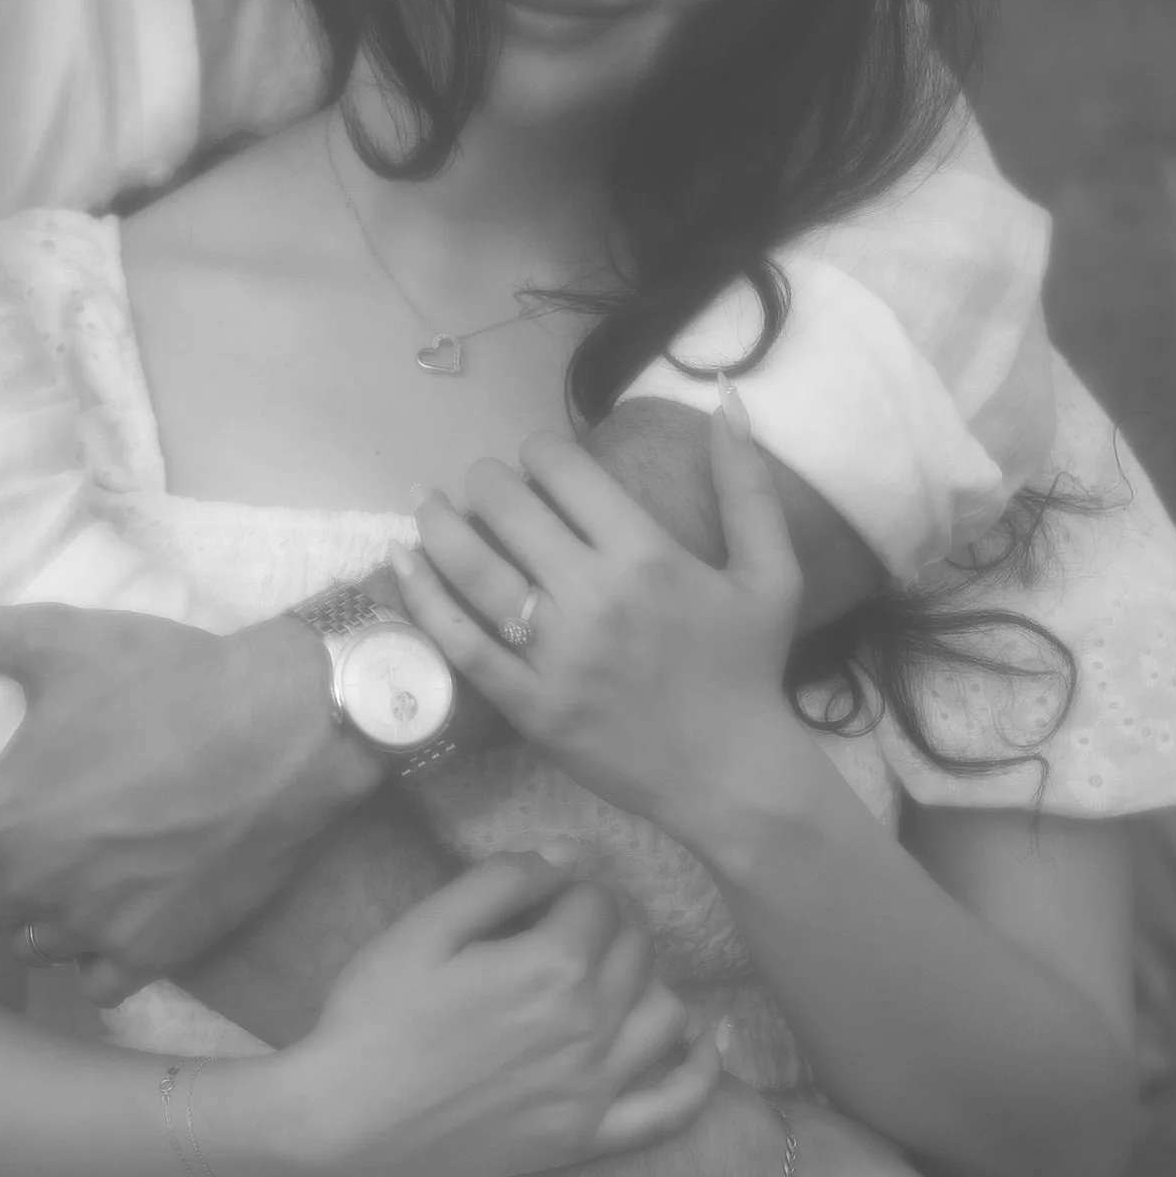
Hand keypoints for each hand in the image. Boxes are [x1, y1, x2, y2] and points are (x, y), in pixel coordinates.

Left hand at [0, 602, 371, 986]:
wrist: (287, 731)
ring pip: (35, 945)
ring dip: (41, 916)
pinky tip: (118, 915)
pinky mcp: (157, 950)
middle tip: (31, 834)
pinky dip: (97, 957)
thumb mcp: (55, 640)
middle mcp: (38, 885)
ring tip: (74, 873)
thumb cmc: (166, 681)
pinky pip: (96, 982)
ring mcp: (97, 925)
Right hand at [293, 852, 721, 1176]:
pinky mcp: (586, 1137)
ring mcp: (593, 1089)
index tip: (550, 889)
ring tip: (612, 972)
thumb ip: (505, 881)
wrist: (344, 1120)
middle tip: (576, 921)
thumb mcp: (425, 927)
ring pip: (667, 1015)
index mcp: (551, 966)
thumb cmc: (373, 1015)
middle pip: (637, 950)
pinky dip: (701, 1074)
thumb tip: (573, 853)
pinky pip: (672, 1108)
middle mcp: (589, 1026)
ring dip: (650, 981)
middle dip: (614, 922)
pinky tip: (708, 1041)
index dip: (577, 884)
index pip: (600, 901)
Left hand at [390, 391, 804, 837]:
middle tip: (483, 482)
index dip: (540, 451)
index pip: (564, 470)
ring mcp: (555, 654)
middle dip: (486, 480)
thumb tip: (726, 401)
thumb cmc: (748, 669)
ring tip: (424, 501)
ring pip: (472, 567)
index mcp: (647, 556)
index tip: (538, 459)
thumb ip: (747, 487)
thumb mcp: (772, 573)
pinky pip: (461, 642)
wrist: (730, 775)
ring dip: (437, 521)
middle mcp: (594, 597)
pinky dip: (423, 597)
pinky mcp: (528, 704)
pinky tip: (402, 561)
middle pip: (508, 507)